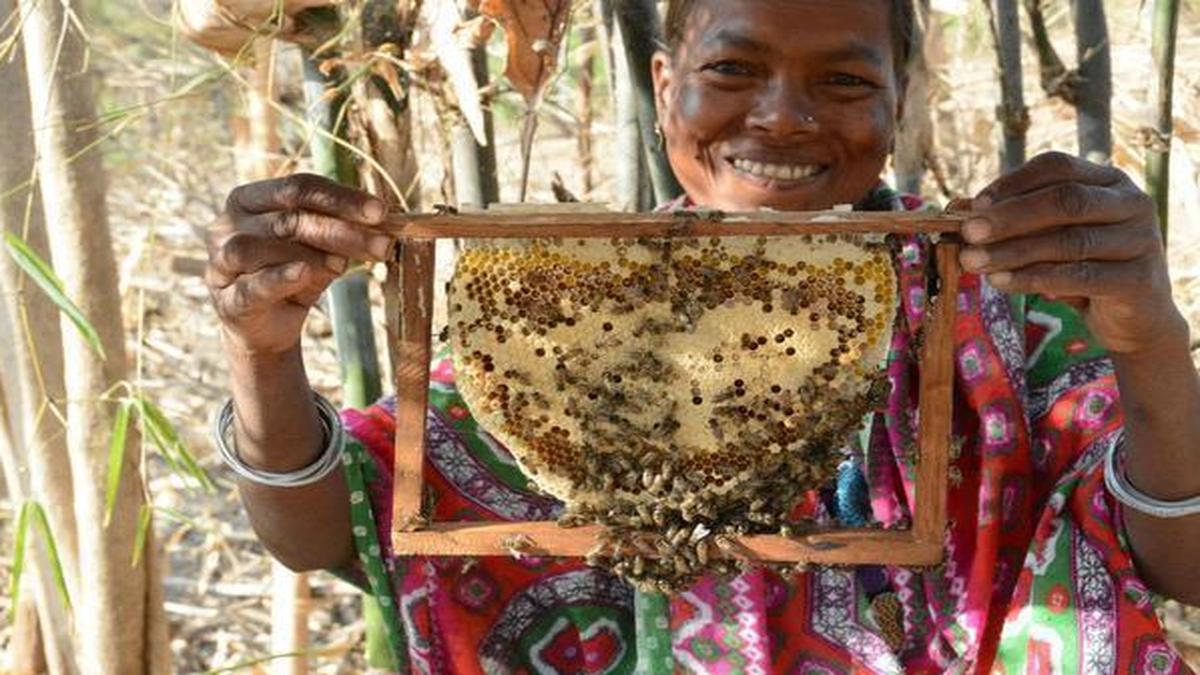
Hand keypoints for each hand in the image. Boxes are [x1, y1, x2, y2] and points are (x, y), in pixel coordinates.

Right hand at [206, 173, 391, 356]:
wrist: (267, 328)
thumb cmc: (293, 275)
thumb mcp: (319, 248)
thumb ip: (340, 231)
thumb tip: (380, 222)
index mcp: (249, 199)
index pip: (298, 187)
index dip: (341, 198)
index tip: (380, 212)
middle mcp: (228, 224)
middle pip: (288, 217)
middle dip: (341, 230)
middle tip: (382, 244)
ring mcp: (221, 262)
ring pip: (265, 247)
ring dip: (313, 253)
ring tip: (344, 265)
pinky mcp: (227, 300)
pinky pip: (253, 285)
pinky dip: (280, 277)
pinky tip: (305, 272)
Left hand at [957, 151, 1187, 355]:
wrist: (1133, 319)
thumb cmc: (1083, 269)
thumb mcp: (1048, 240)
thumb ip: (1012, 222)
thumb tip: (955, 209)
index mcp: (1108, 181)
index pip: (1057, 167)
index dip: (1012, 183)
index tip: (974, 205)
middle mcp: (1131, 203)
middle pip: (1065, 200)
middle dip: (1009, 217)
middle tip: (968, 233)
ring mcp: (1141, 239)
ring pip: (1069, 241)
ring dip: (1013, 251)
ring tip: (974, 262)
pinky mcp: (1140, 279)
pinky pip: (1080, 276)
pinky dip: (1035, 278)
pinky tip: (1001, 282)